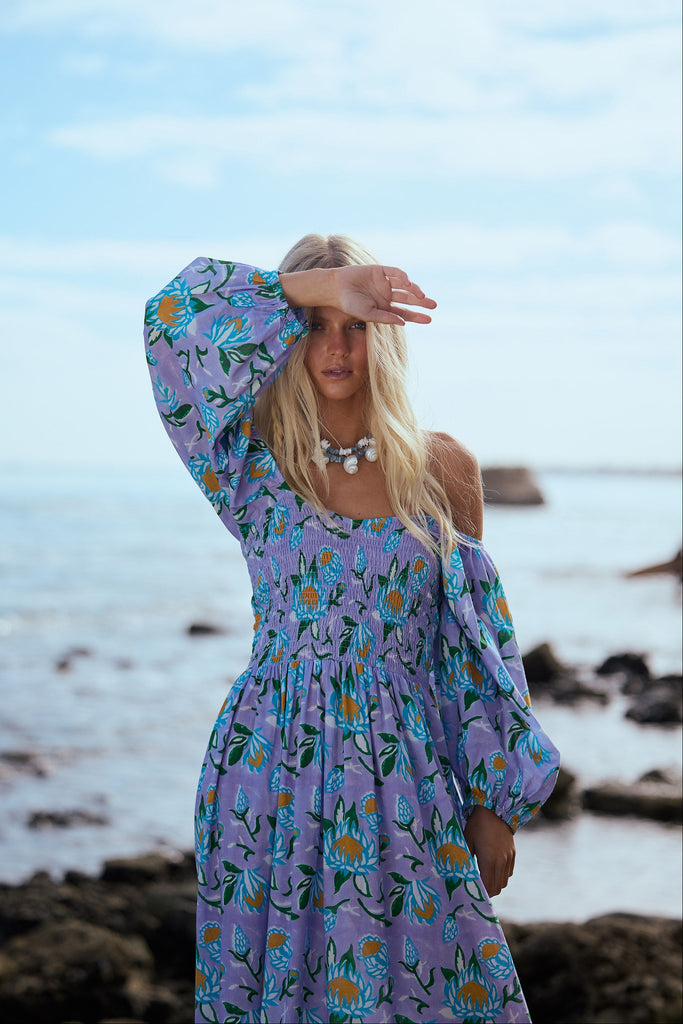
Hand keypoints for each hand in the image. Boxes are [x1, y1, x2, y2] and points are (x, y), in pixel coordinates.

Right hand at [279, 264, 436, 325]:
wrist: (336, 289)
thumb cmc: (349, 304)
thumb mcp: (368, 314)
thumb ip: (385, 318)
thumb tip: (404, 322)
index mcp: (385, 308)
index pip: (405, 312)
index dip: (417, 316)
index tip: (429, 320)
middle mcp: (387, 295)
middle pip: (408, 299)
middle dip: (421, 302)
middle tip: (433, 305)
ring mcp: (385, 282)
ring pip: (405, 286)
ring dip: (414, 290)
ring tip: (422, 296)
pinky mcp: (381, 271)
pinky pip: (395, 272)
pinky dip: (403, 276)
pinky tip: (408, 283)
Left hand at [464, 806, 515, 896]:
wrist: (495, 809)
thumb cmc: (476, 824)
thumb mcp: (466, 840)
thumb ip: (464, 857)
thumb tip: (458, 872)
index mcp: (488, 860)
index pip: (488, 886)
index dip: (483, 893)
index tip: (475, 893)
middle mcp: (501, 861)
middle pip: (498, 887)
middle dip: (489, 891)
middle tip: (479, 889)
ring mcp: (508, 857)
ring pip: (504, 881)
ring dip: (496, 884)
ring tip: (486, 880)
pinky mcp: (513, 853)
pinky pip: (509, 872)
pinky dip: (502, 875)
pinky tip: (493, 869)